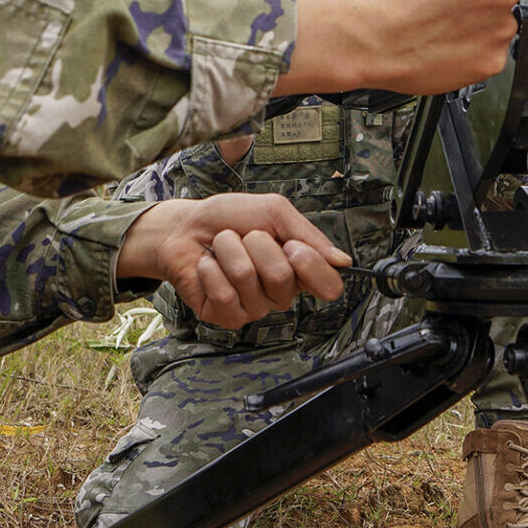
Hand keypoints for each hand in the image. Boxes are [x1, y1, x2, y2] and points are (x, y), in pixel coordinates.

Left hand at [114, 193, 349, 331]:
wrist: (184, 227)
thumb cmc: (229, 218)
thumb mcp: (273, 212)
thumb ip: (308, 235)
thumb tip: (343, 261)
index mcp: (299, 269)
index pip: (329, 286)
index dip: (312, 266)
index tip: (292, 246)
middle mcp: (280, 293)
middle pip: (283, 277)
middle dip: (257, 244)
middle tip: (245, 237)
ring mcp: (254, 308)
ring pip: (249, 280)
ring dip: (229, 251)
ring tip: (222, 247)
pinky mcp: (225, 316)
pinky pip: (224, 294)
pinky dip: (211, 270)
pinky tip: (207, 266)